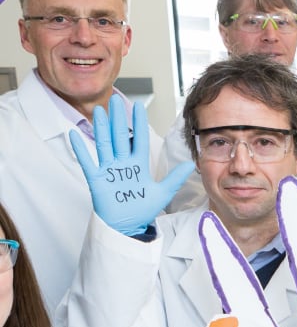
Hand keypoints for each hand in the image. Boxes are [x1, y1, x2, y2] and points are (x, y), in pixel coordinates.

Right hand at [69, 95, 193, 235]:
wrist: (127, 226)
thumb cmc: (142, 210)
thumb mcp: (163, 193)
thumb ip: (175, 178)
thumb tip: (191, 164)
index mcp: (138, 165)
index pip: (138, 139)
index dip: (138, 124)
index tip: (138, 107)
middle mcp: (123, 164)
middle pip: (119, 136)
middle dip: (118, 118)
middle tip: (116, 100)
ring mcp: (109, 170)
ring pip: (104, 144)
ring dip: (101, 127)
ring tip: (100, 111)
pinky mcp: (97, 179)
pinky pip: (87, 161)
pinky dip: (80, 148)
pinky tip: (74, 134)